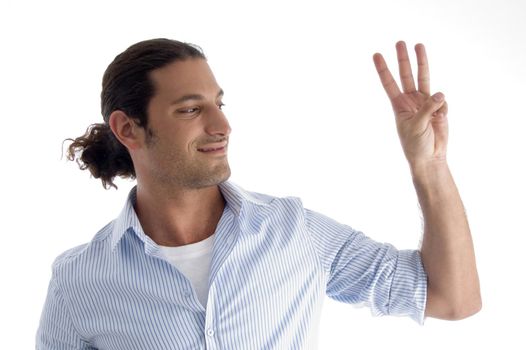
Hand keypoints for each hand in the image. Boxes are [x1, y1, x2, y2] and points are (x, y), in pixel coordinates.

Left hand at [373, 41, 448, 169]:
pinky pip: (442, 101)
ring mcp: (425, 102)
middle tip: (399, 42)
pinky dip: (443, 109)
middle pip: (406, 75)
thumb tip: (440, 93)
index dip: (383, 70)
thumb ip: (427, 108)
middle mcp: (411, 101)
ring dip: (421, 62)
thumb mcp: (417, 126)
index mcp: (399, 106)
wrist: (431, 157)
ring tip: (419, 45)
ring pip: (424, 78)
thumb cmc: (416, 145)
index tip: (376, 55)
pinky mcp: (439, 107)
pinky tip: (440, 120)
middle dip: (403, 59)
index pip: (389, 84)